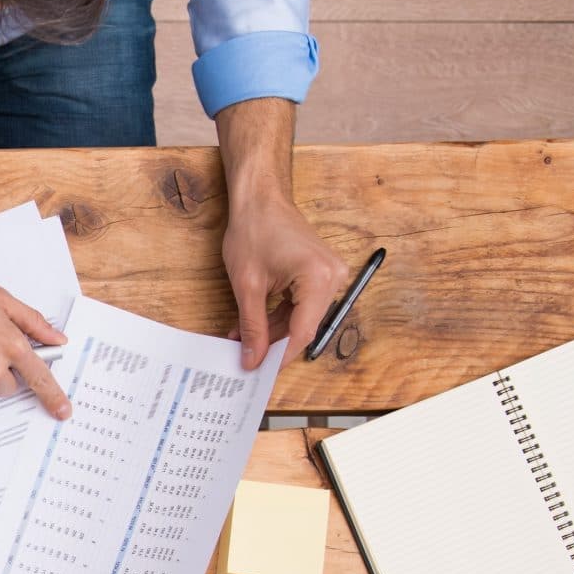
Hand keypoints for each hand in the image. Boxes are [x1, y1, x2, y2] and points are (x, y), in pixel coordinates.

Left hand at [223, 191, 349, 367]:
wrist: (260, 199)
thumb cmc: (254, 230)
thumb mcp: (247, 285)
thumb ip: (252, 326)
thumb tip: (252, 359)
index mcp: (319, 278)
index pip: (303, 331)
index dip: (280, 357)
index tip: (261, 374)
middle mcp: (333, 276)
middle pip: (303, 326)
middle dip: (272, 344)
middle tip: (246, 360)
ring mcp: (329, 274)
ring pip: (300, 318)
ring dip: (271, 331)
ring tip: (240, 341)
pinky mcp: (319, 273)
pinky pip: (299, 305)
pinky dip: (277, 316)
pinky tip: (252, 326)